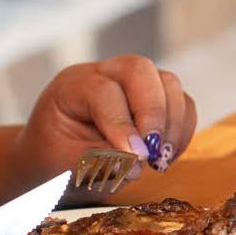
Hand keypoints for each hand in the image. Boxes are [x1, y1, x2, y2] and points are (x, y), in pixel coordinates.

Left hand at [13, 54, 197, 184]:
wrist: (53, 160)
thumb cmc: (53, 159)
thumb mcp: (62, 164)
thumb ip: (96, 161)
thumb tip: (136, 162)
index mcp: (73, 86)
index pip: (104, 92)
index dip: (122, 125)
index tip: (136, 158)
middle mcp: (104, 74)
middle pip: (140, 70)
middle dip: (154, 112)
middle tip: (153, 153)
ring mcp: (132, 83)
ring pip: (167, 83)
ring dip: (172, 123)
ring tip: (161, 160)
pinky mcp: (155, 98)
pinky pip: (182, 103)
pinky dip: (182, 130)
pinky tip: (166, 157)